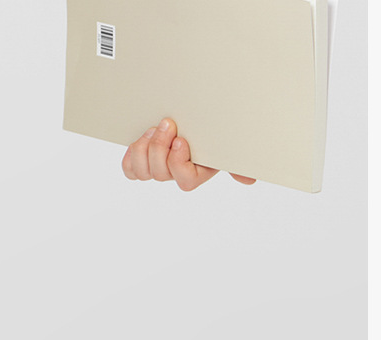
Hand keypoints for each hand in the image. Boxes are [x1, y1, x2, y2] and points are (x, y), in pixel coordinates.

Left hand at [122, 117, 255, 189]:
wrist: (191, 118)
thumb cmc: (212, 132)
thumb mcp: (228, 144)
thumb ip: (238, 161)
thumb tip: (249, 180)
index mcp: (197, 172)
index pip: (185, 180)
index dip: (178, 163)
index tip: (181, 141)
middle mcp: (175, 174)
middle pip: (161, 174)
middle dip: (160, 148)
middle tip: (166, 125)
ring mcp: (157, 168)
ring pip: (143, 172)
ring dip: (144, 149)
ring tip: (151, 130)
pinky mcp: (141, 162)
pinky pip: (130, 170)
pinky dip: (131, 156)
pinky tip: (139, 141)